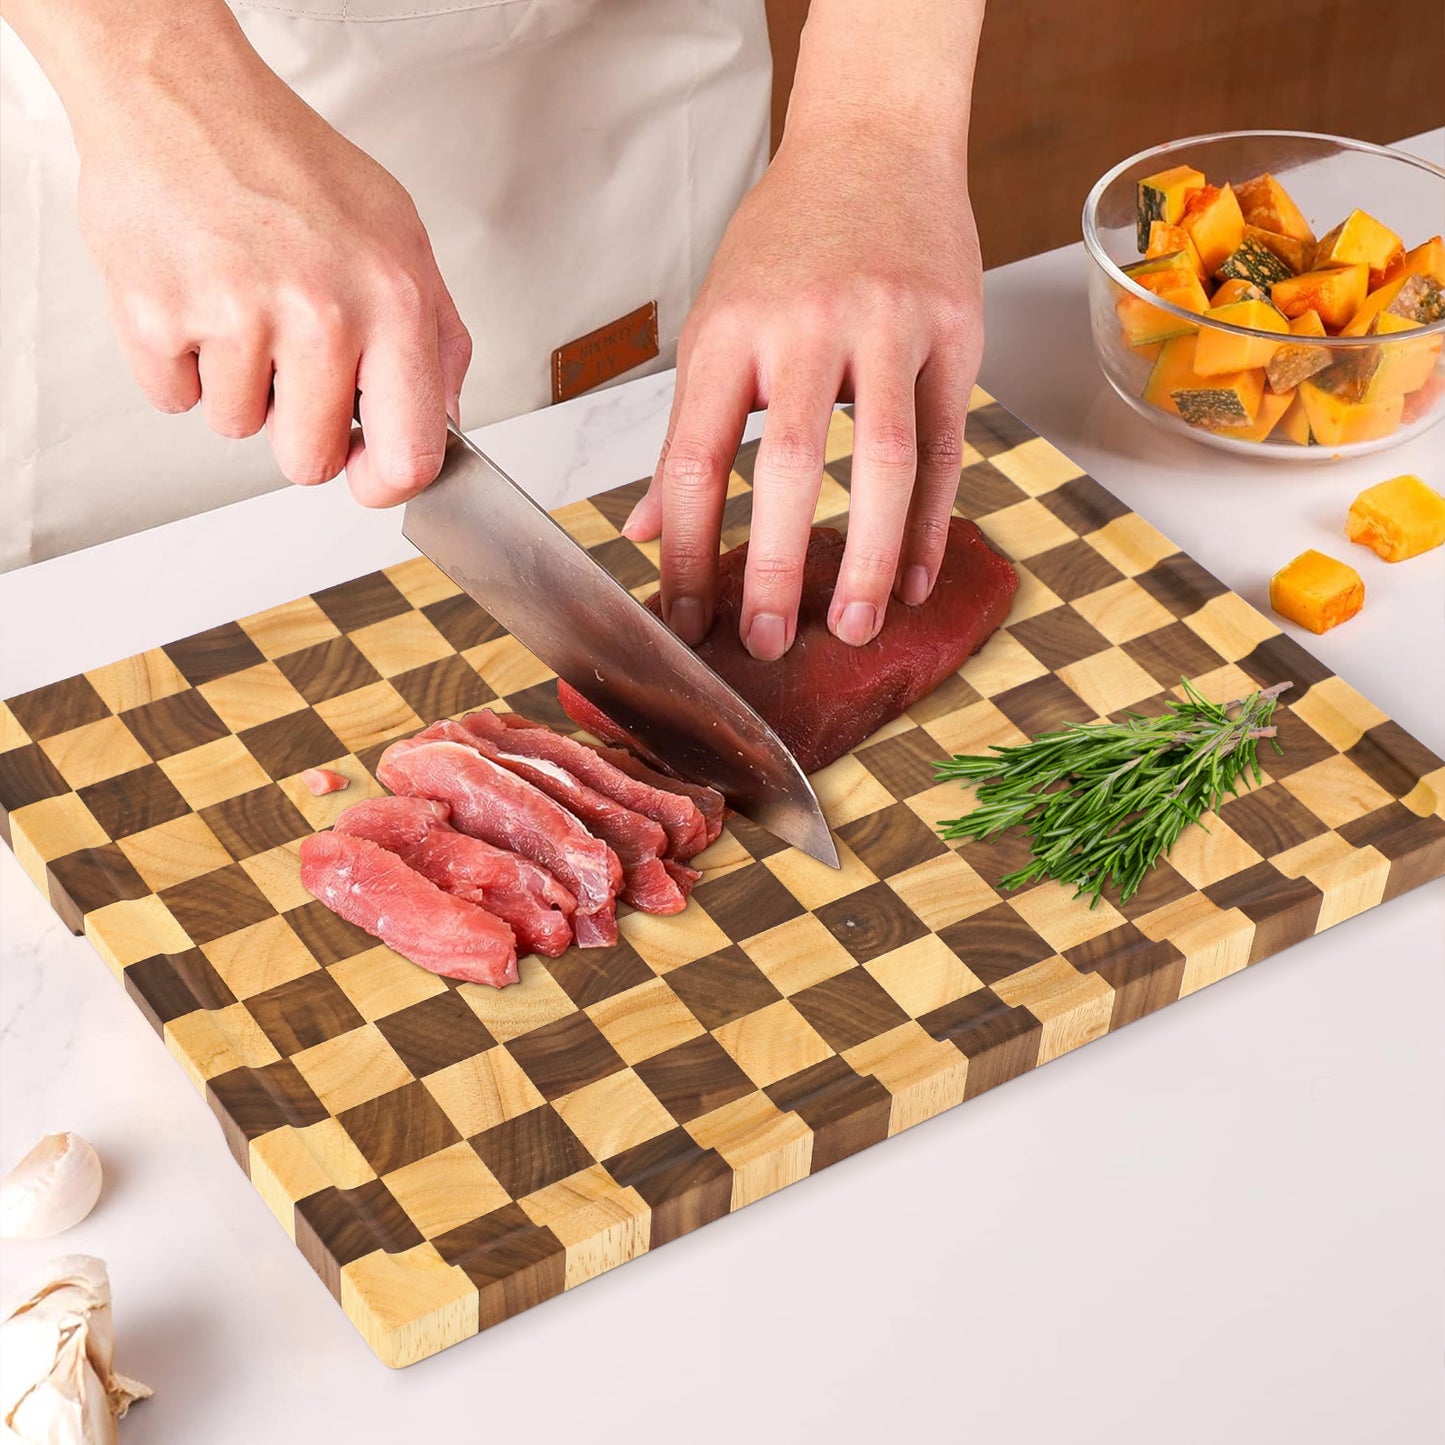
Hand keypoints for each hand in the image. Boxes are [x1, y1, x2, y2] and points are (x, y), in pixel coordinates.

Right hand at [66, 7, 468, 504]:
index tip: (369, 476)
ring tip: (240, 306)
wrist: (184, 96)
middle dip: (298, 430)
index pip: (410, 457)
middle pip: (310, 462)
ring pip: (238, 429)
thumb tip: (443, 422)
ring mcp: (234, 318)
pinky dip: (179, 363)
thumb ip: (437, 341)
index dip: (385, 484)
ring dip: (236, 385)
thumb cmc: (294, 168)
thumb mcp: (402, 241)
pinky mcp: (156, 316)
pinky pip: (174, 399)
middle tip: (289, 362)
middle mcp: (320, 314)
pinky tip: (196, 298)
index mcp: (393, 304)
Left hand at [623, 119, 982, 658]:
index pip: (695, 460)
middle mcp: (804, 326)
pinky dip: (931, 522)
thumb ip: (686, 431)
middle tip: (766, 643)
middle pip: (789, 466)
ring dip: (868, 557)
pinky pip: (946, 443)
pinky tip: (912, 578)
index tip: (683, 615)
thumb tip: (644, 531)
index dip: (684, 549)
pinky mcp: (952, 331)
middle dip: (775, 567)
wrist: (876, 141)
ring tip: (854, 628)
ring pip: (885, 461)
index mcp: (728, 332)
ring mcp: (886, 325)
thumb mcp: (715, 323)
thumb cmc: (786, 241)